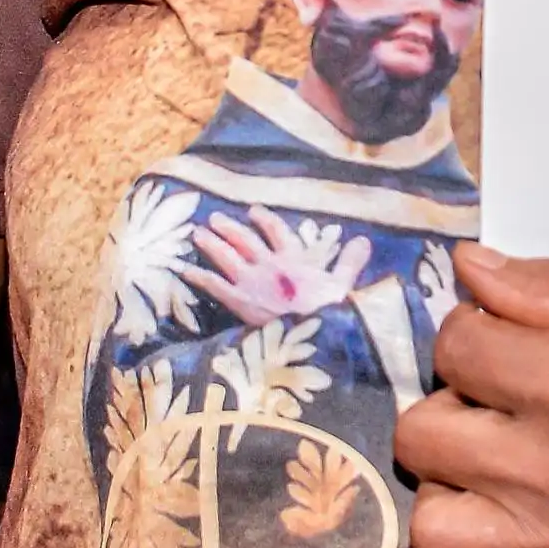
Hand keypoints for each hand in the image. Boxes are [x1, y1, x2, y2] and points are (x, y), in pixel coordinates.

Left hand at [177, 206, 367, 324]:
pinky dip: (200, 277)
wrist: (311, 336)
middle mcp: (269, 265)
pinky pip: (215, 286)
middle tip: (214, 218)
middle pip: (245, 240)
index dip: (264, 220)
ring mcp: (251, 282)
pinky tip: (185, 271)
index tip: (253, 211)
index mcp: (294, 260)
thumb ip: (350, 261)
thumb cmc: (330, 313)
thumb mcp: (344, 285)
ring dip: (212, 244)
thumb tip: (363, 239)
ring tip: (197, 234)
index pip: (277, 232)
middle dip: (230, 228)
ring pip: (227, 257)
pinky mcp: (239, 301)